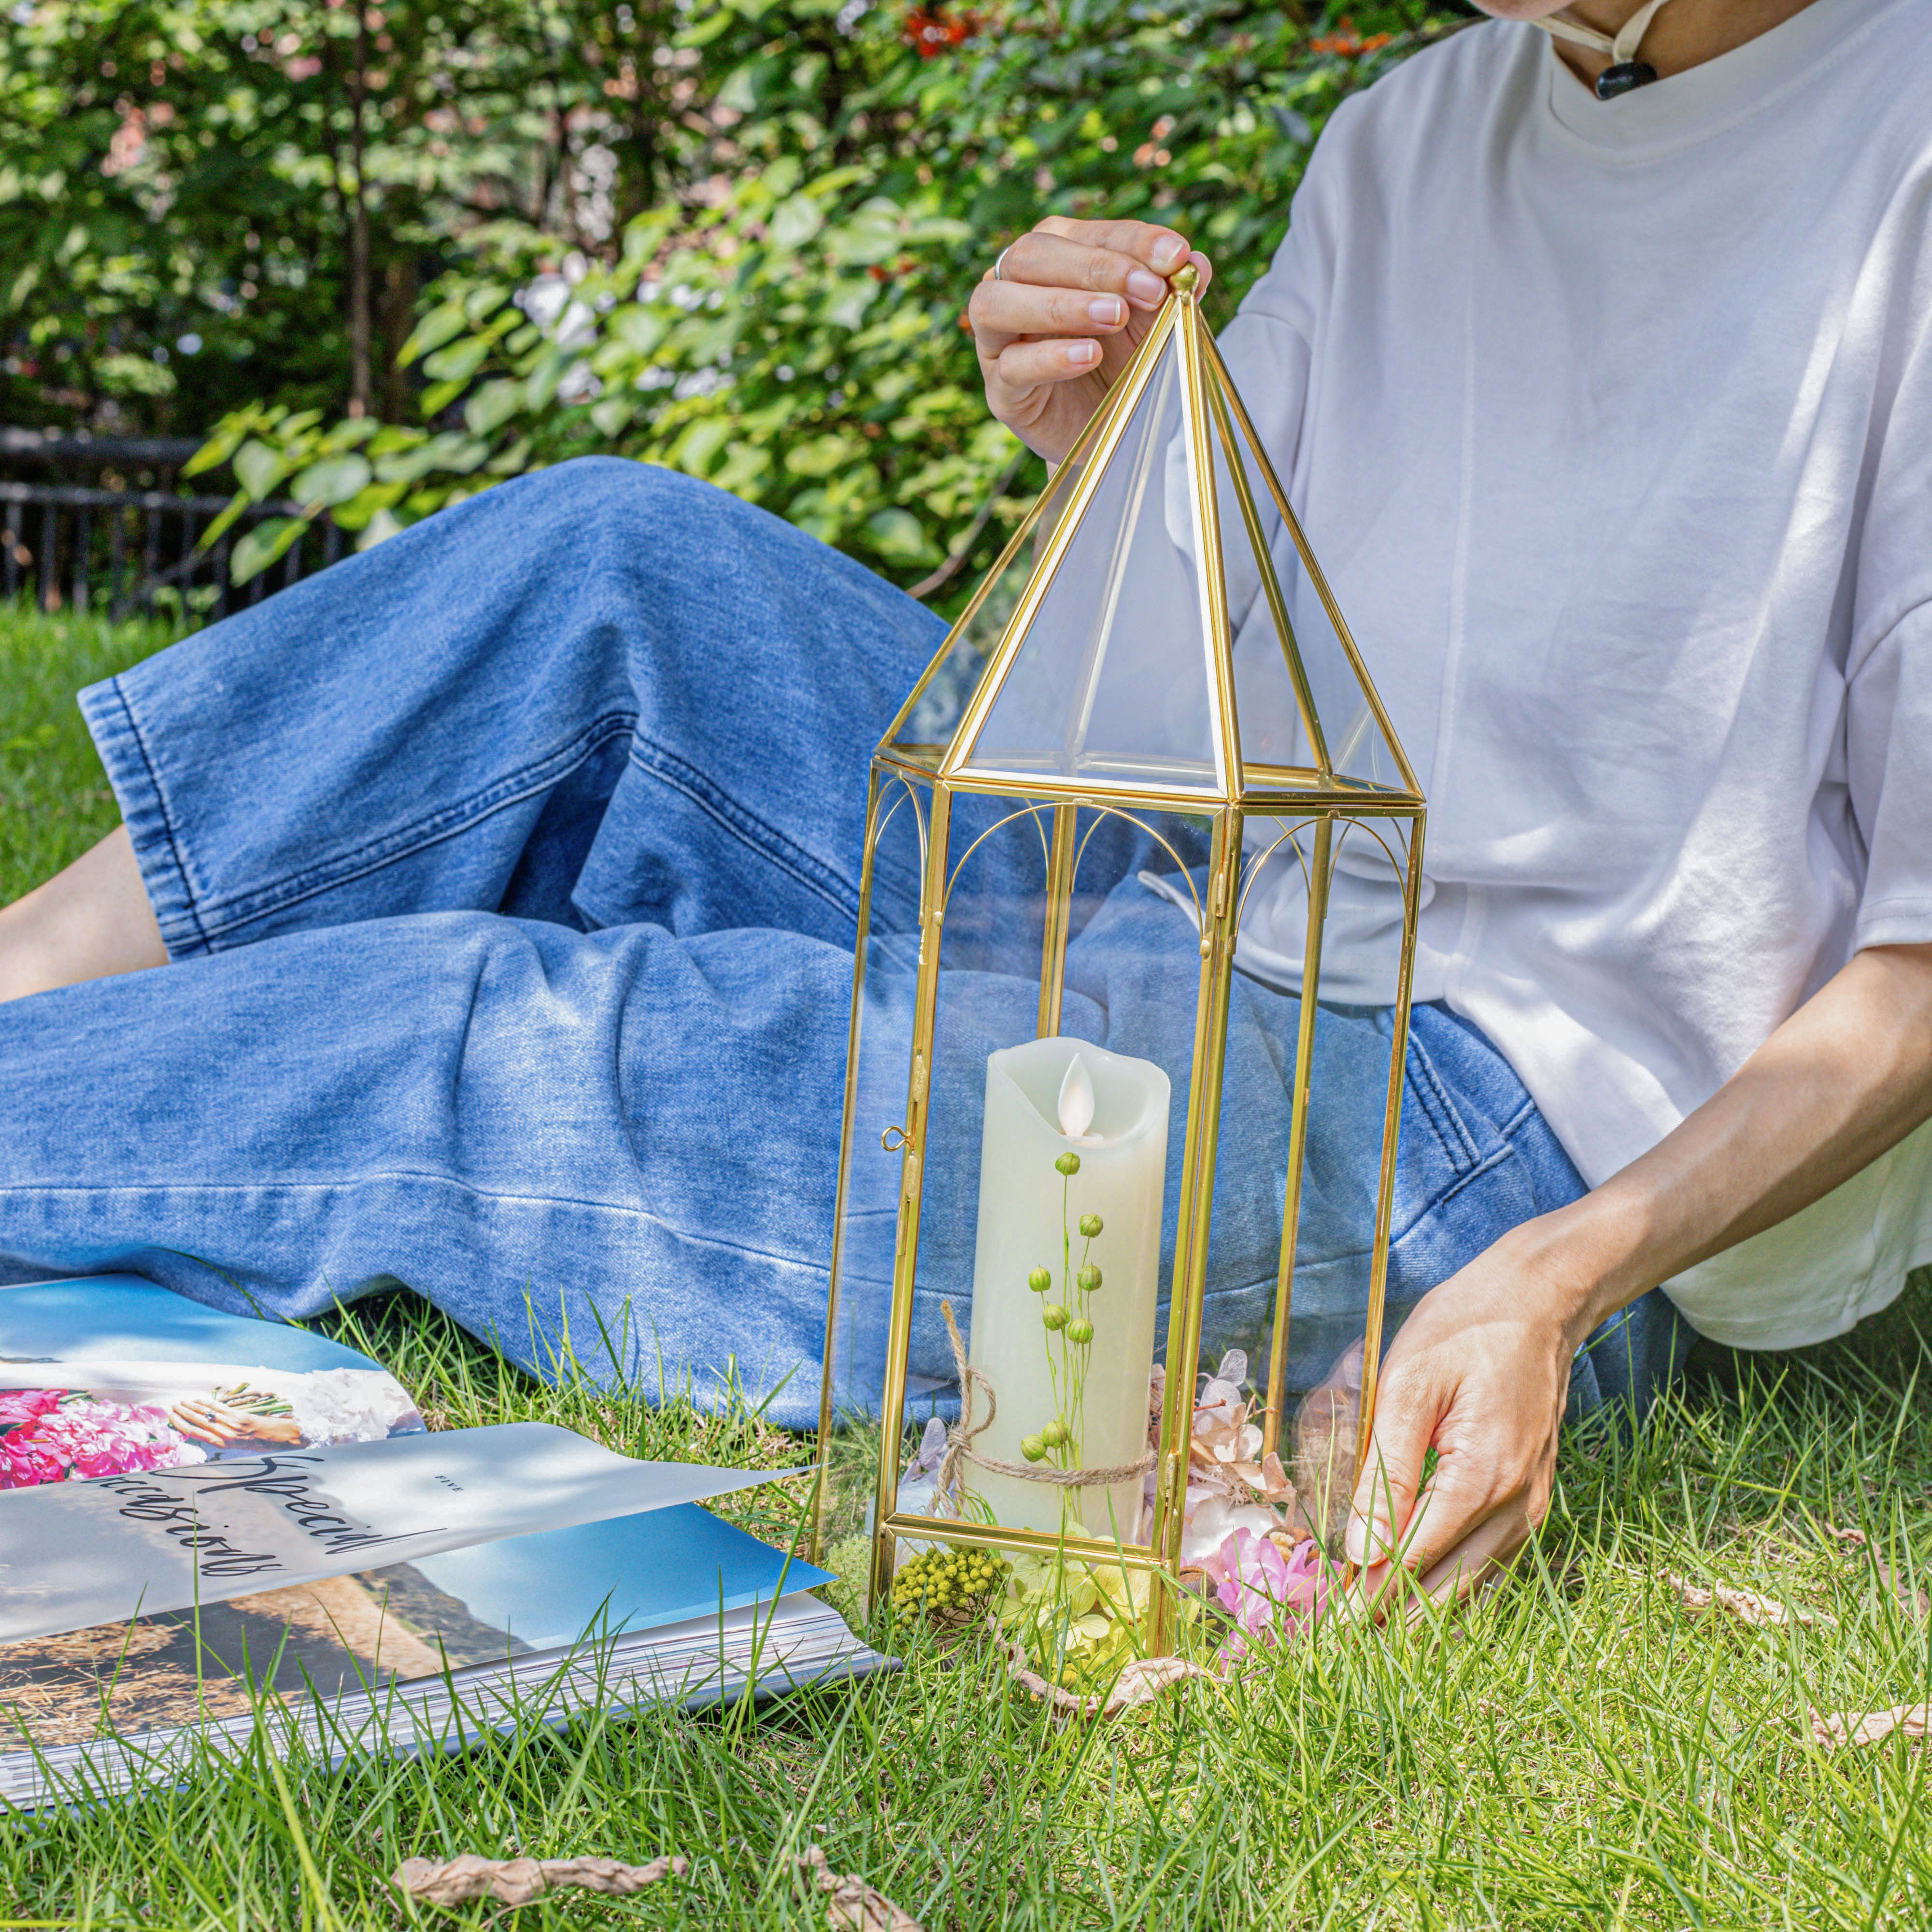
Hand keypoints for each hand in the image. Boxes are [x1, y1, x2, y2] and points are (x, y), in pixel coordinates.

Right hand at [168, 1395, 303, 1447]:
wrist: (275, 1437)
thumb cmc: (256, 1443)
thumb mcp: (236, 1446)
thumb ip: (221, 1438)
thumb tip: (206, 1430)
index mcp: (220, 1444)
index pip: (194, 1433)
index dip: (180, 1425)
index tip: (171, 1419)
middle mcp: (223, 1434)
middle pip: (196, 1422)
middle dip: (182, 1414)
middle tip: (172, 1407)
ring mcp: (229, 1423)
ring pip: (205, 1413)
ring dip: (191, 1407)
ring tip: (181, 1403)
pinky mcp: (237, 1414)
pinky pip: (218, 1408)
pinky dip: (206, 1403)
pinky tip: (198, 1399)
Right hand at [970, 218, 1212, 464]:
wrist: (1108, 432)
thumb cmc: (1123, 364)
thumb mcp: (1151, 322)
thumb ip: (1168, 290)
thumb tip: (1196, 263)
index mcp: (1052, 257)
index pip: (1086, 233)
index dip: (1132, 241)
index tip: (1176, 256)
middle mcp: (1012, 287)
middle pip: (1031, 254)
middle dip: (1094, 268)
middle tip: (1148, 290)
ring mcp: (996, 339)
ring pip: (997, 302)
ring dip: (1061, 305)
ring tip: (1114, 316)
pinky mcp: (999, 389)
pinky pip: (1011, 365)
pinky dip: (1050, 357)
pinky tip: (1089, 356)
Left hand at [1343, 1227, 1596, 1610]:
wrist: (1536, 1304)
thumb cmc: (1464, 1332)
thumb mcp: (1409, 1386)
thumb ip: (1386, 1470)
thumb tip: (1359, 1552)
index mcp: (1483, 1479)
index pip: (1412, 1562)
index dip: (1362, 1596)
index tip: (1321, 1625)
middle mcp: (1517, 1509)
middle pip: (1444, 1591)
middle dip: (1385, 1619)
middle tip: (1328, 1642)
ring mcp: (1530, 1511)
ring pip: (1468, 1589)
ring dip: (1414, 1611)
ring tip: (1356, 1631)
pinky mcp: (1529, 1504)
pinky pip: (1485, 1566)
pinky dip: (1444, 1585)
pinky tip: (1405, 1594)